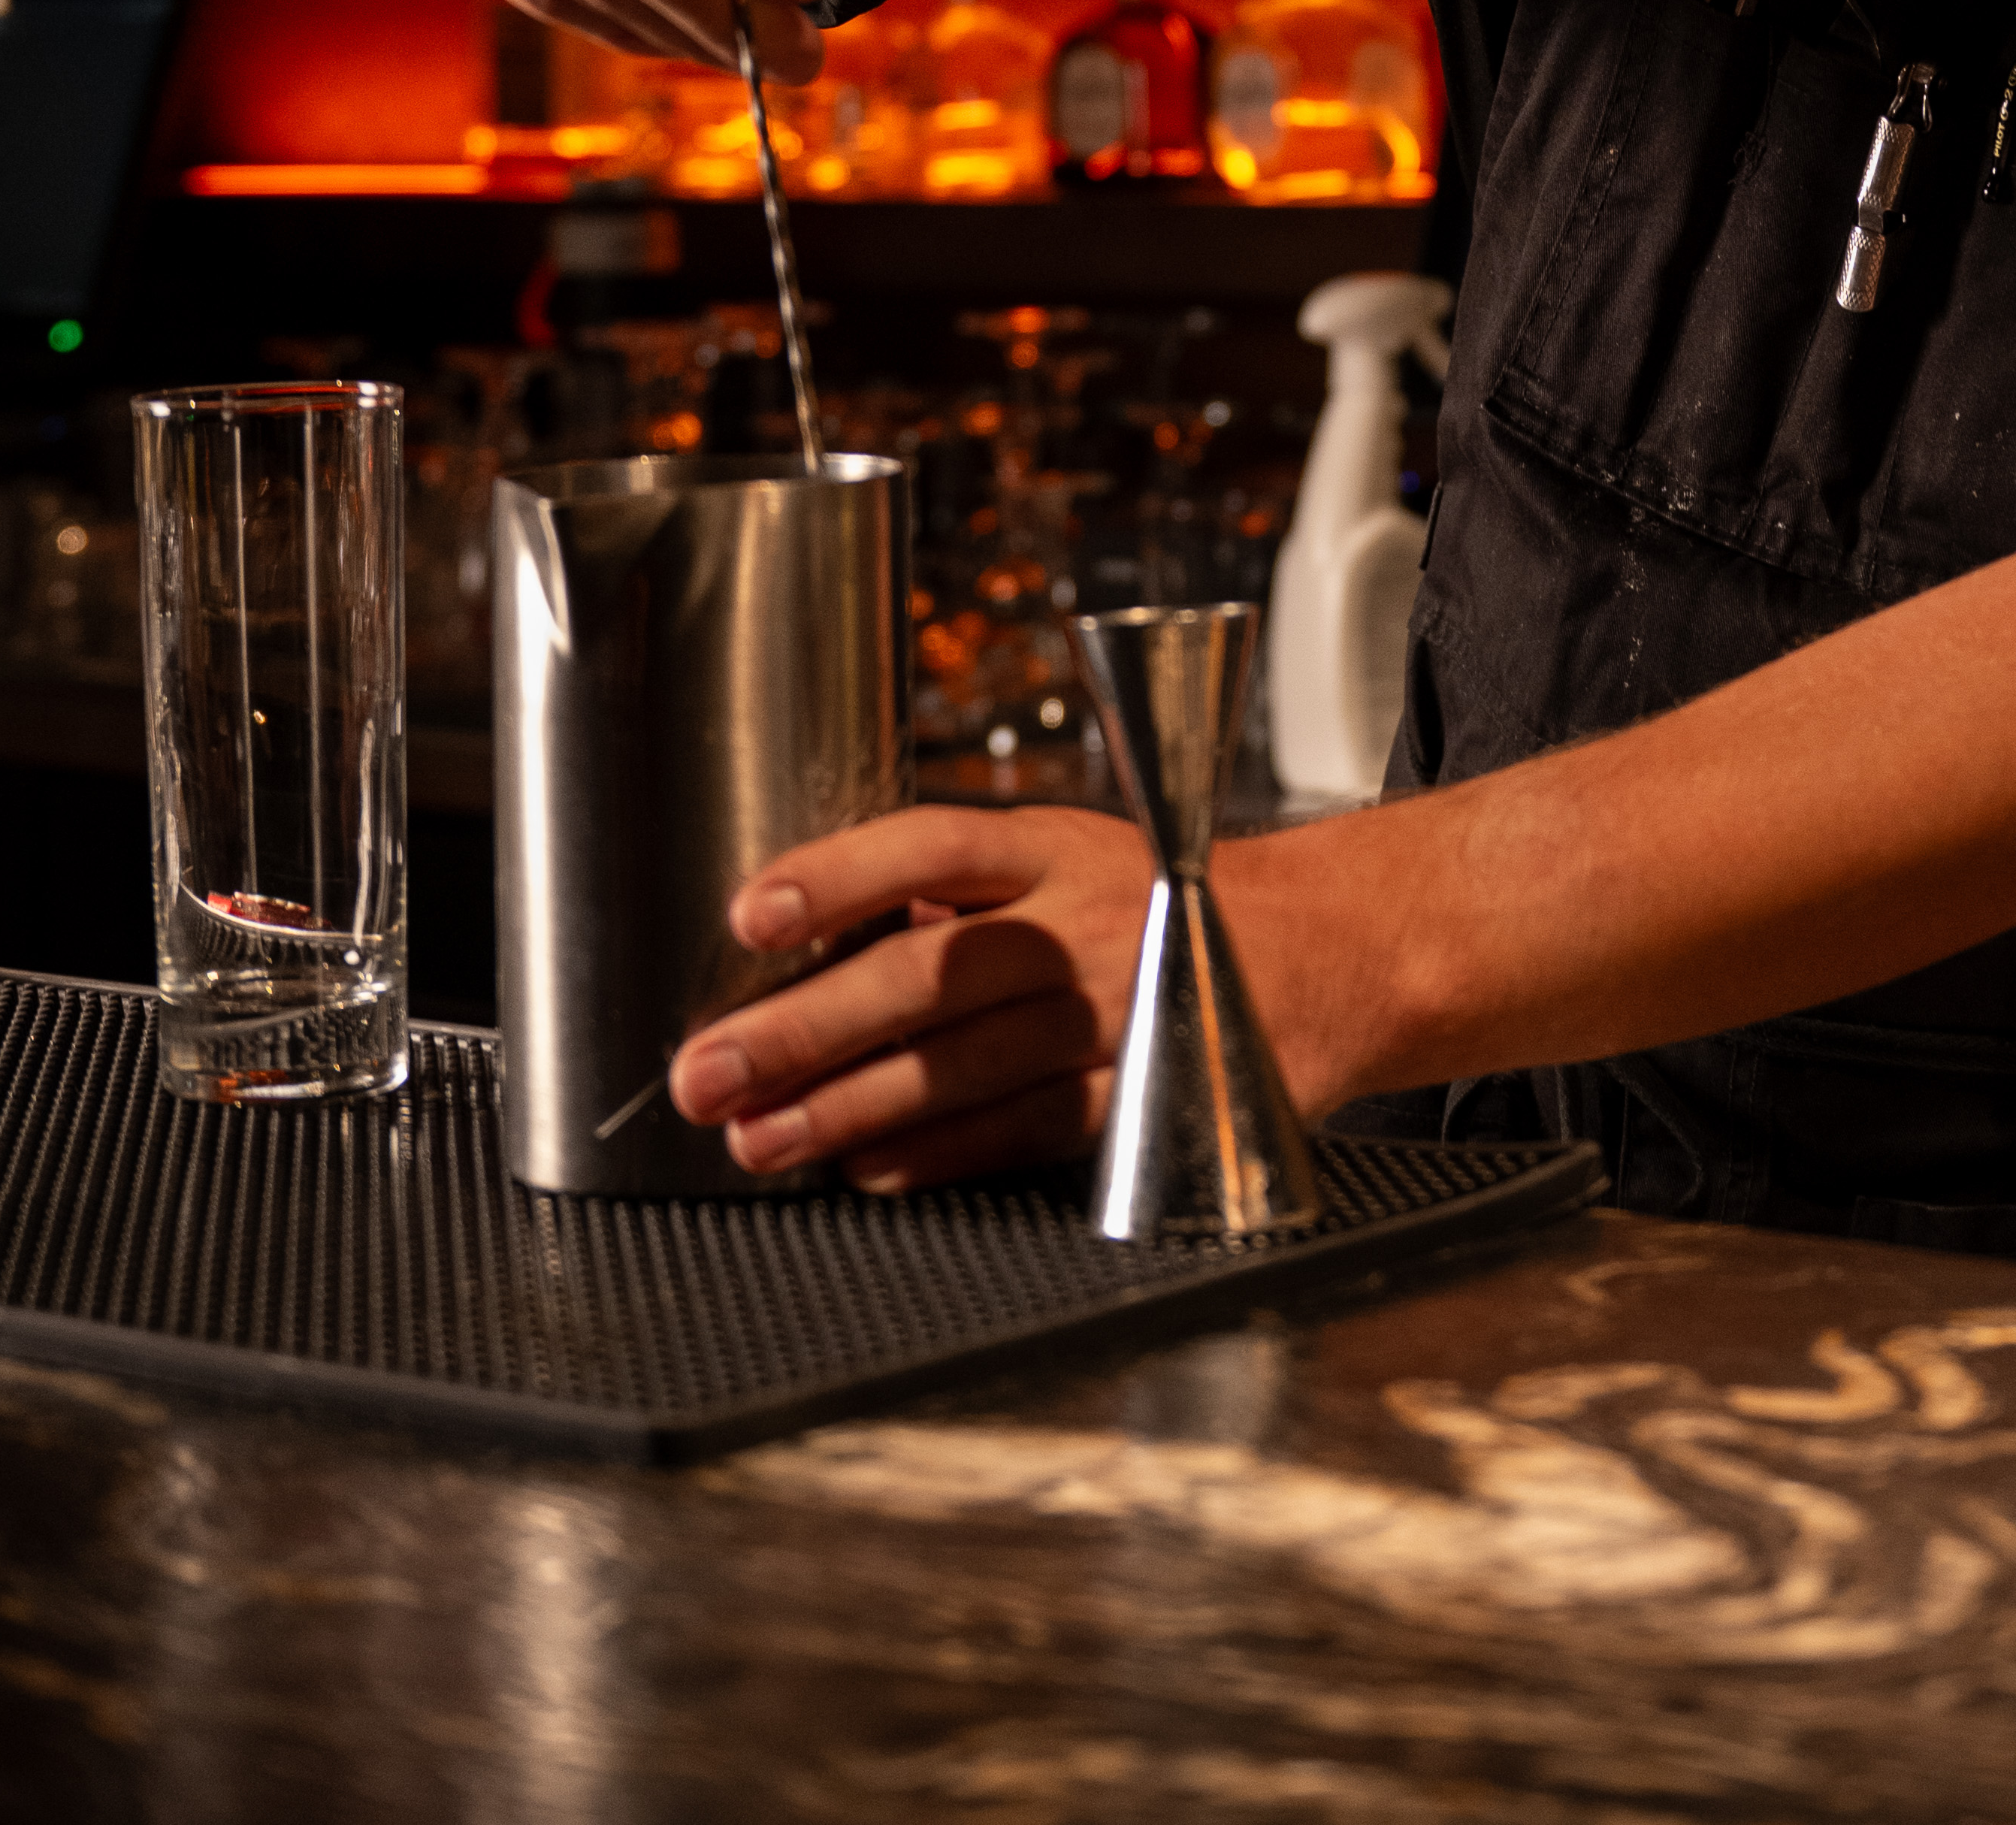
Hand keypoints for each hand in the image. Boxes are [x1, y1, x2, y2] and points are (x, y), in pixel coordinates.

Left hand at [667, 806, 1158, 1187]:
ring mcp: (1116, 1013)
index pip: (931, 845)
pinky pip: (1020, 1128)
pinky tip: (863, 1169)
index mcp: (1048, 847)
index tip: (749, 914)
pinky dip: (936, 1154)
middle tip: (707, 1072)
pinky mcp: (1138, 1097)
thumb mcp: (1061, 858)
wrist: (1308, 952)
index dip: (838, 877)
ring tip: (757, 1138)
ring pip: (962, 1066)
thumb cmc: (1146, 902)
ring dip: (847, 1109)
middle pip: (930, 973)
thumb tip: (805, 946)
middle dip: (806, 1027)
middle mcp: (1082, 922)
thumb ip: (953, 894)